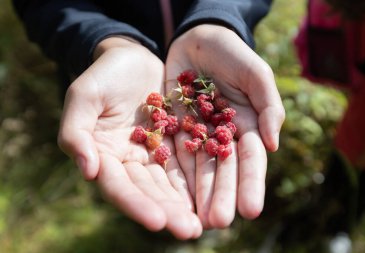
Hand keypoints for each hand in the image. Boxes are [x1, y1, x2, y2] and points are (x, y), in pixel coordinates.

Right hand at [58, 37, 201, 238]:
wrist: (132, 58)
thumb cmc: (103, 75)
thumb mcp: (84, 97)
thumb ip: (76, 132)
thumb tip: (88, 170)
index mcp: (104, 155)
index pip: (118, 186)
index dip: (136, 204)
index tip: (158, 221)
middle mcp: (129, 161)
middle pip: (148, 191)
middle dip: (168, 212)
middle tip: (189, 231)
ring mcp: (153, 153)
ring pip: (169, 183)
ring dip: (185, 204)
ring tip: (204, 223)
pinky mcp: (174, 141)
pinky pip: (186, 163)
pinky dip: (197, 179)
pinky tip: (212, 195)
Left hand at [166, 25, 284, 227]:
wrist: (197, 40)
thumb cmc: (233, 54)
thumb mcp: (256, 74)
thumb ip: (268, 106)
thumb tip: (273, 145)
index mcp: (246, 126)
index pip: (250, 161)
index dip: (250, 184)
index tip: (251, 210)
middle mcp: (222, 137)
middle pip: (222, 170)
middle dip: (221, 195)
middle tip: (218, 221)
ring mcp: (197, 134)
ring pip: (197, 168)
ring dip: (197, 194)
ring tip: (195, 218)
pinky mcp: (173, 128)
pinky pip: (172, 153)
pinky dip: (173, 173)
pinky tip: (171, 194)